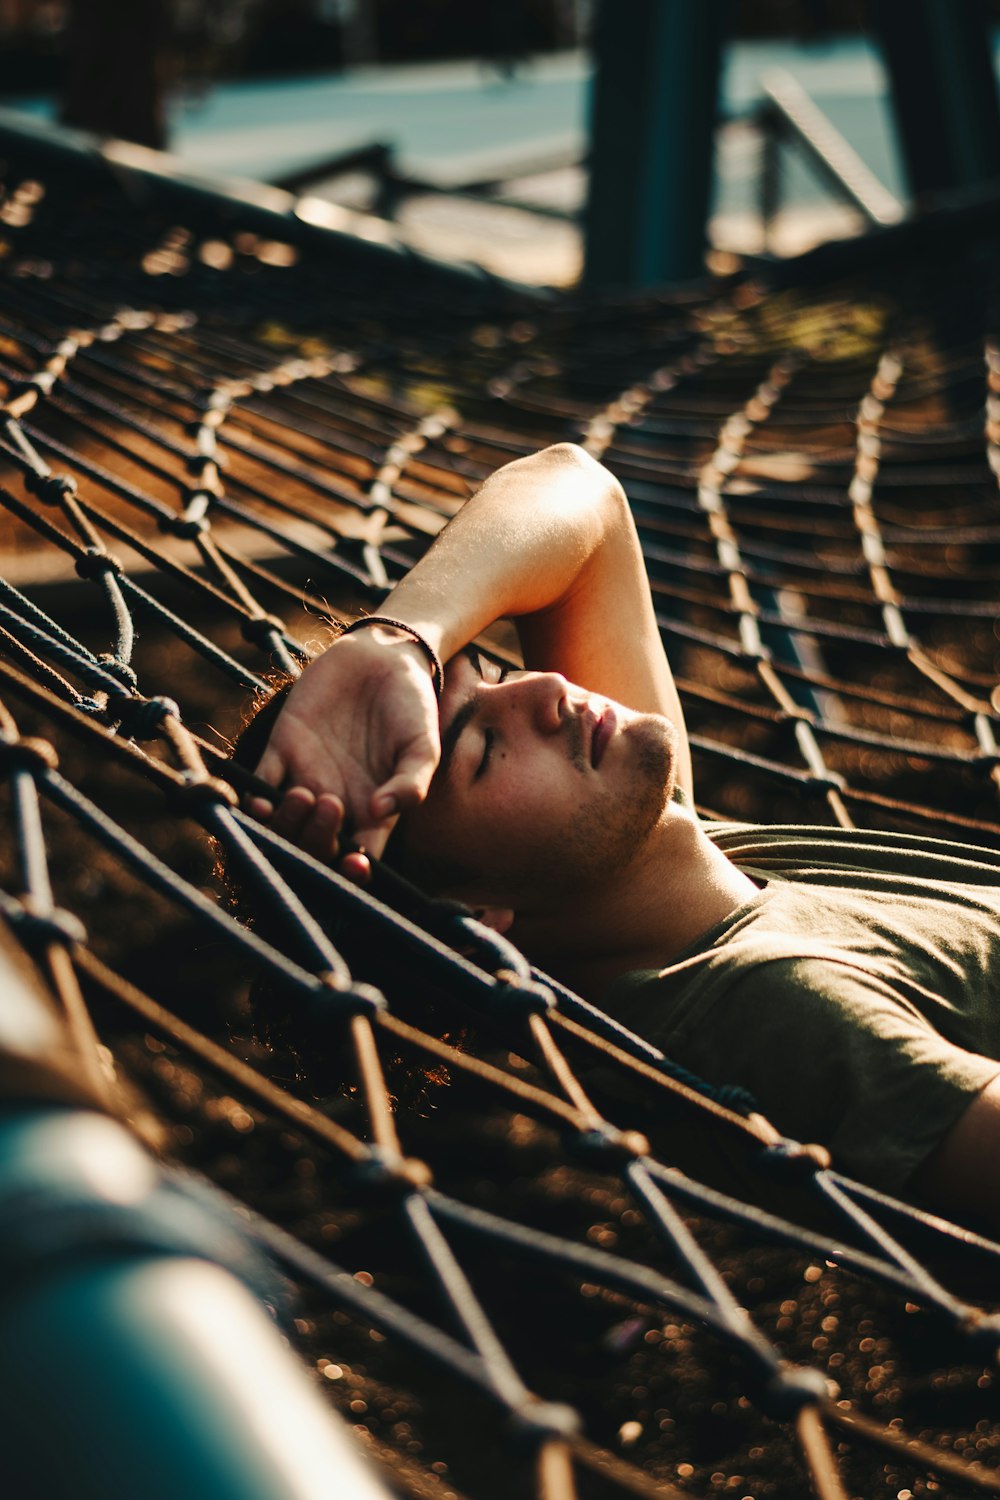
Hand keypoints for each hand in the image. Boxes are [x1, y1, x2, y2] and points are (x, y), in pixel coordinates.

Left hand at [248, 626, 441, 861]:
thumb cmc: (412, 704)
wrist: (383, 655)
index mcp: (374, 809)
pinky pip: (259, 784)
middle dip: (316, 840)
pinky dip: (255, 801)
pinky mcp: (283, 748)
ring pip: (283, 823)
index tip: (353, 864)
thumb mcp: (423, 745)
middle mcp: (337, 800)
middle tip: (332, 804)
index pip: (357, 856)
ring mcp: (306, 776)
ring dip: (286, 823)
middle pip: (314, 846)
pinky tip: (263, 799)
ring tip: (305, 794)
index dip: (350, 871)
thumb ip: (411, 782)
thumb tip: (380, 811)